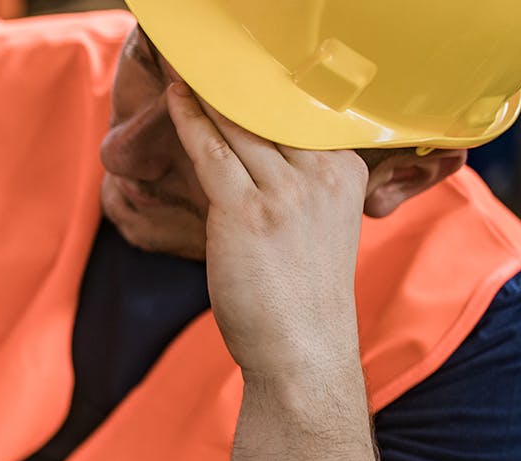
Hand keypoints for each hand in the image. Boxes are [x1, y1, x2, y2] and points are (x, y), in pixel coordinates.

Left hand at [164, 80, 370, 378]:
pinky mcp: (246, 213)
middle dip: (233, 80)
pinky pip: (211, 152)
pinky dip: (190, 121)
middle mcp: (322, 175)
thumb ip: (298, 183)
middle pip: (268, 109)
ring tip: (184, 61)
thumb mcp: (317, 224)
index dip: (265, 85)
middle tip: (204, 49)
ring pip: (238, 124)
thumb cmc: (302, 293)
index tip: (241, 57)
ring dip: (207, 91)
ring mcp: (286, 193)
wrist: (302, 350)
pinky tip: (176, 98)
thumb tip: (257, 149)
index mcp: (345, 172)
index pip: (300, 113)